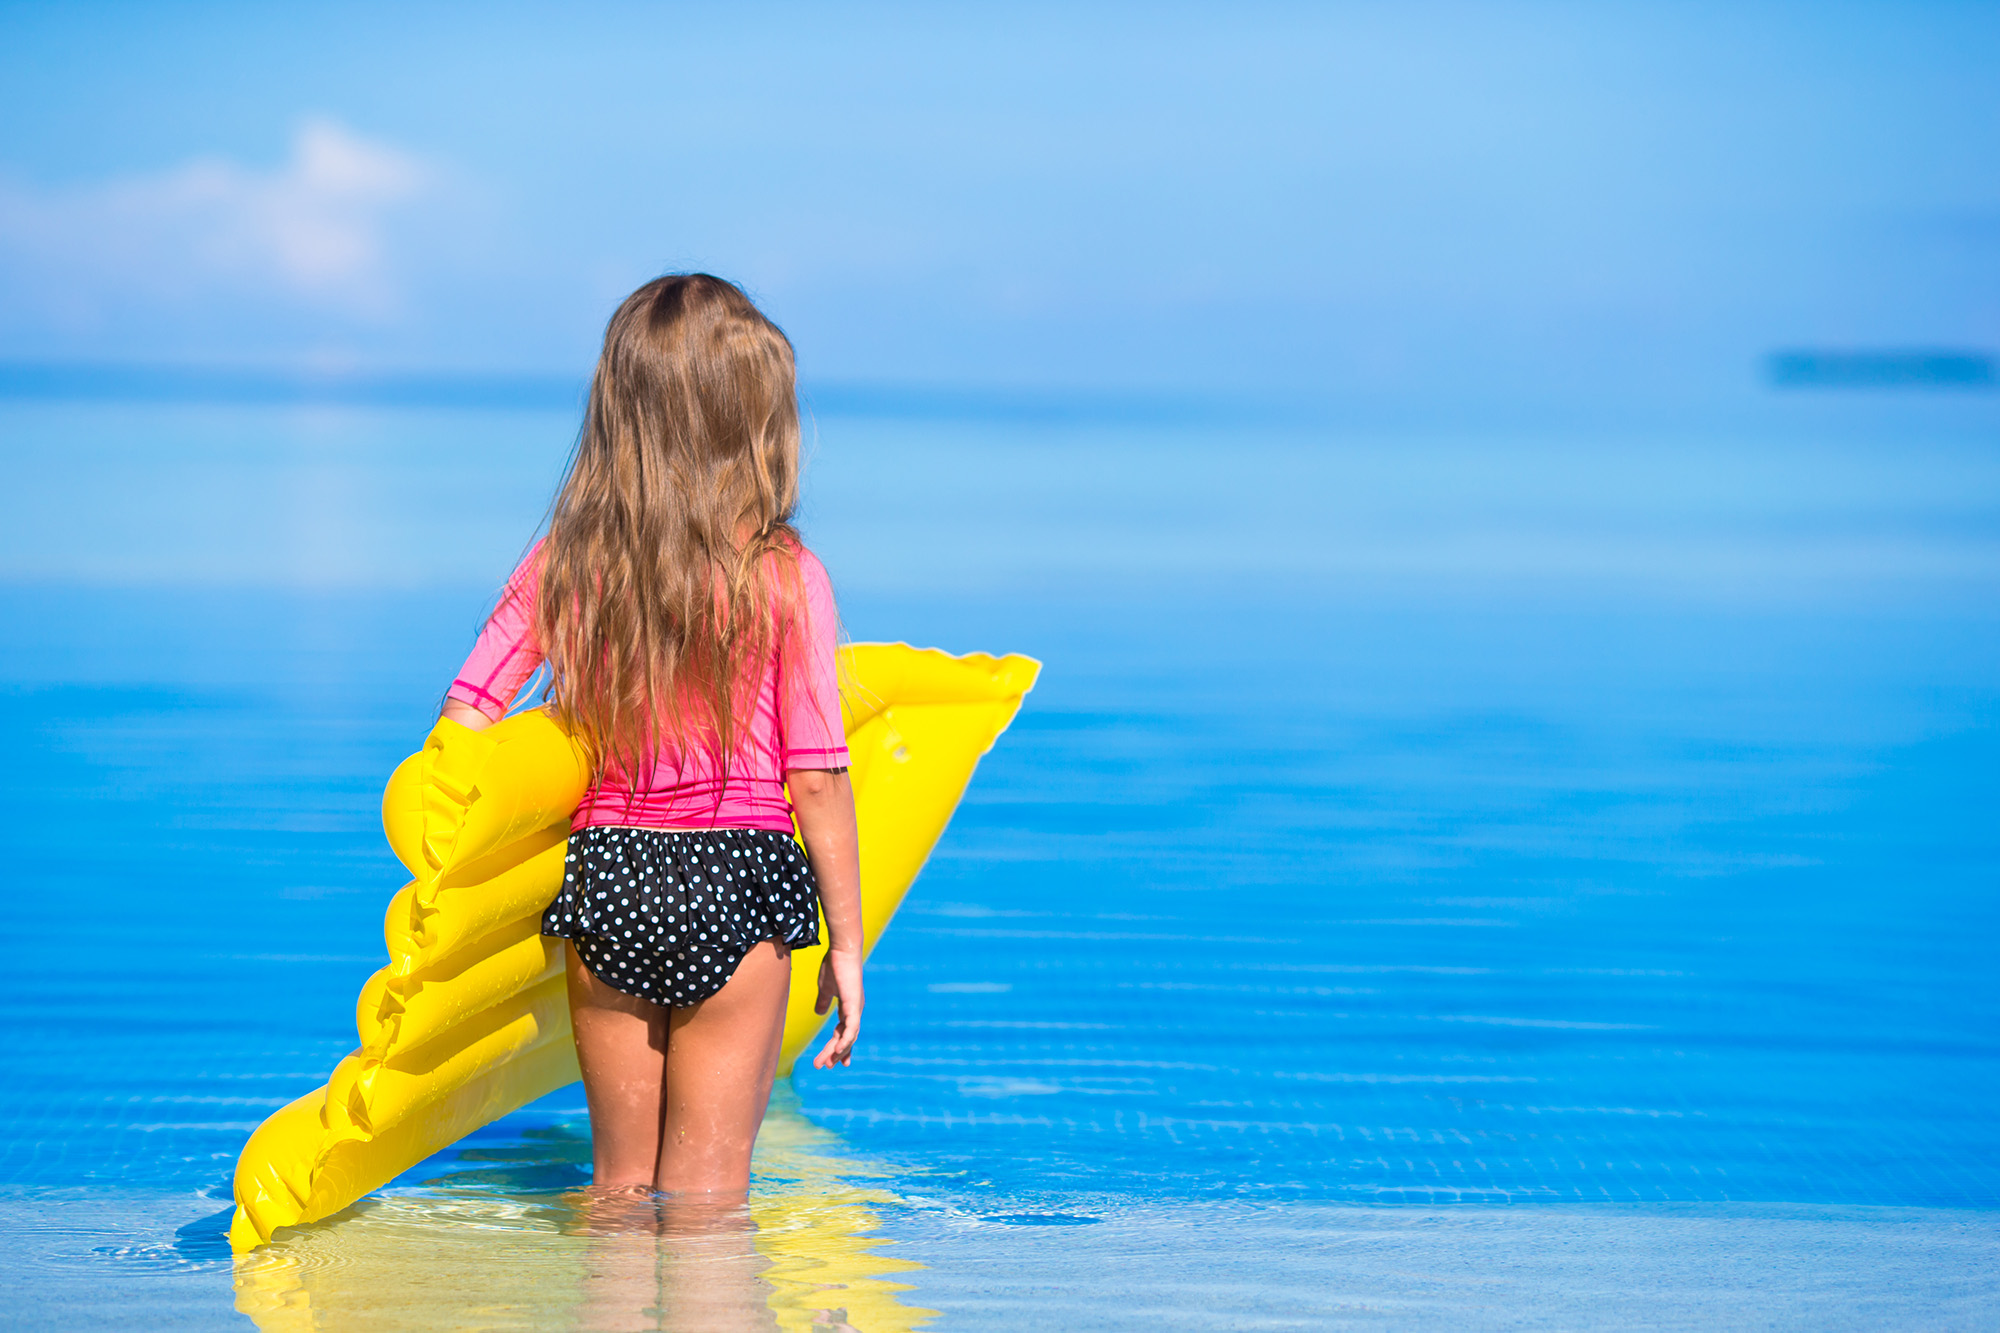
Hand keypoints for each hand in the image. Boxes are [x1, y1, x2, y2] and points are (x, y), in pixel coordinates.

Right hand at [811, 946, 863, 1068]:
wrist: (842, 950)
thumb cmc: (834, 965)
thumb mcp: (825, 988)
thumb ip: (823, 1001)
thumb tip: (819, 1012)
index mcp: (849, 1006)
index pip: (844, 1031)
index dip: (840, 1046)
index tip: (834, 1061)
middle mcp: (855, 1010)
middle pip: (845, 1037)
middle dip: (835, 1053)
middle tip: (826, 1067)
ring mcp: (856, 1008)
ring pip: (848, 1037)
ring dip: (837, 1051)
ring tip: (826, 1064)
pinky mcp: (854, 1005)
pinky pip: (851, 1028)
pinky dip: (845, 1041)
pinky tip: (838, 1051)